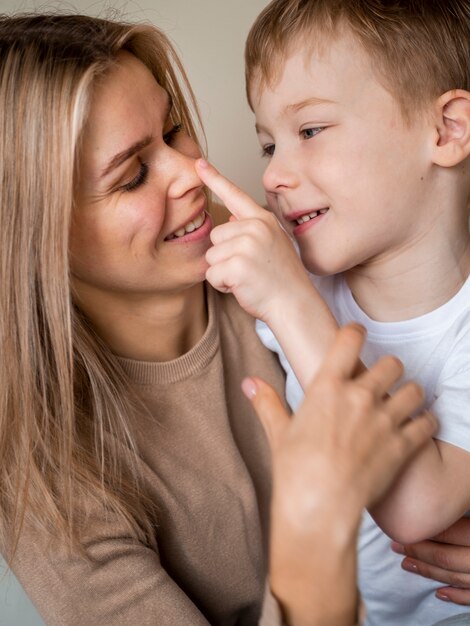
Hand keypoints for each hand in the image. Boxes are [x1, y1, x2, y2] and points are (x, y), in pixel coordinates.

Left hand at [195, 159, 313, 322]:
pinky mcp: (238, 265)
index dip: (214, 178)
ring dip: (223, 272)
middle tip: (249, 268)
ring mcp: (247, 245)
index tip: (198, 163)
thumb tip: (231, 216)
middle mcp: (255, 227)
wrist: (295, 304)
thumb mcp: (273, 245)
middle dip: (225, 256)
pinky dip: (223, 285)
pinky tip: (243, 287)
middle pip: (215, 235)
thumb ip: (252, 229)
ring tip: (247, 278)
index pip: (235, 195)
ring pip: (211, 256)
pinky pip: (212, 274)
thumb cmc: (282, 279)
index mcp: (263, 220)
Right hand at [243, 324, 436, 625]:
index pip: (349, 339)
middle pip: (391, 363)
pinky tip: (417, 426)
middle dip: (389, 369)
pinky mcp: (402, 445)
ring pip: (414, 389)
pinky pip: (426, 421)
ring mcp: (384, 420)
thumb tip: (248, 383)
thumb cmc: (295, 471)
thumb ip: (267, 402)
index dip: (355, 332)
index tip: (356, 334)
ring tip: (402, 402)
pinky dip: (425, 421)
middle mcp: (359, 397)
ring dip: (409, 394)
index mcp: (327, 387)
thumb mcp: (278, 432)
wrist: (320, 508)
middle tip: (382, 380)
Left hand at [392, 517, 469, 604]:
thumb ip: (457, 519)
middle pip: (444, 557)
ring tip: (406, 563)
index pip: (446, 533)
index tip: (400, 527)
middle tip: (395, 545)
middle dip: (417, 551)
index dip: (421, 531)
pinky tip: (439, 593)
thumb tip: (434, 513)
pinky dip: (455, 597)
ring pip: (454, 577)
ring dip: (428, 572)